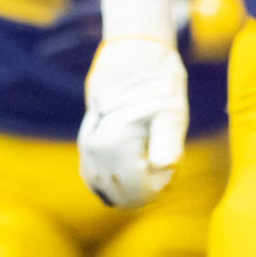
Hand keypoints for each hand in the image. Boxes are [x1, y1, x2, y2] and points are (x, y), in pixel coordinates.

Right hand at [80, 36, 186, 206]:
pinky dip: (112, 183)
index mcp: (115, 143)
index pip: (137, 193)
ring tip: (148, 165)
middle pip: (121, 195)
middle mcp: (95, 148)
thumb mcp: (171, 113)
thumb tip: (166, 166)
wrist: (133, 61)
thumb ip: (167, 143)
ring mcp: (86, 148)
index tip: (170, 169)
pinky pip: (94, 179)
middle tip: (162, 165)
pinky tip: (130, 170)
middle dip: (144, 190)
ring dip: (128, 189)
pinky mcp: (84, 147)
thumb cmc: (158, 89)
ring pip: (105, 190)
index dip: (158, 189)